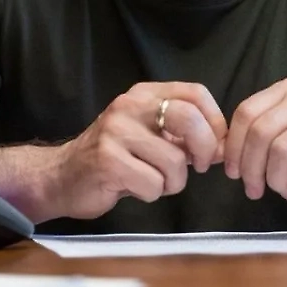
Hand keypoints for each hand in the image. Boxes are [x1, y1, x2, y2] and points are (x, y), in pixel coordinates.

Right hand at [50, 82, 226, 219]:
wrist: (62, 176)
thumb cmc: (115, 158)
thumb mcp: (151, 137)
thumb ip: (185, 137)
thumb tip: (224, 146)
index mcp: (144, 94)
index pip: (196, 93)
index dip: (215, 121)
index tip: (214, 146)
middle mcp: (130, 105)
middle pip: (189, 119)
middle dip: (203, 150)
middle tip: (196, 167)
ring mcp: (116, 132)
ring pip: (174, 161)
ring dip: (172, 182)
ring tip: (153, 180)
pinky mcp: (108, 161)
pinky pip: (154, 184)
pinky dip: (151, 194)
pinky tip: (132, 187)